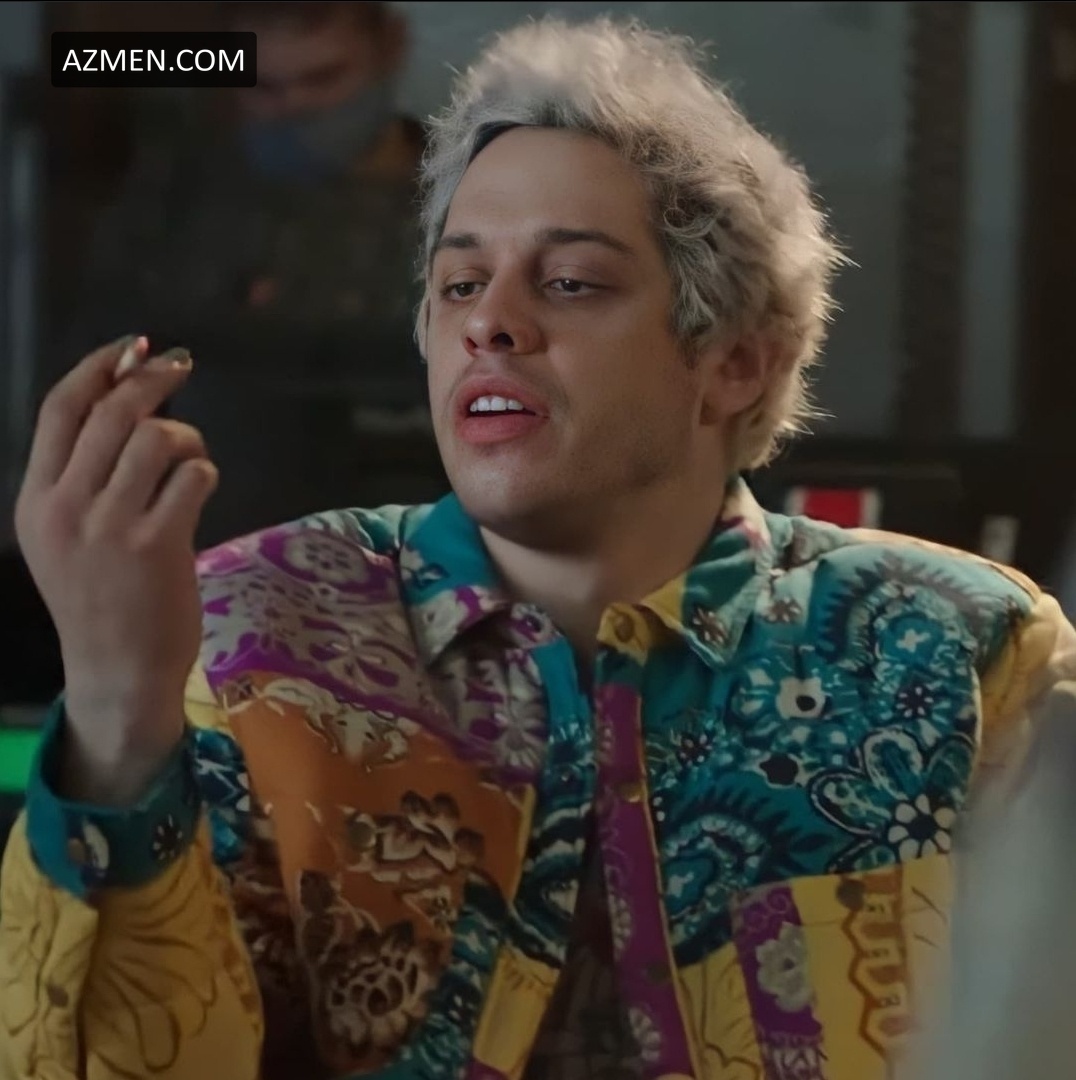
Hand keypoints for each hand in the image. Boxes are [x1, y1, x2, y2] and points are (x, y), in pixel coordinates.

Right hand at [14, 336, 217, 800]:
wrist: (117, 669)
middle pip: (112, 412)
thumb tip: (127, 403)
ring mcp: (110, 527)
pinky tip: (199, 488)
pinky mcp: (157, 545)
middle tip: (181, 365)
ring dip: (184, 435)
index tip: (132, 346)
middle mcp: (66, 507)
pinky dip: (203, 471)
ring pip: (154, 437)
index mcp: (36, 499)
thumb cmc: (98, 598)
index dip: (98, 366)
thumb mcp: (62, 537)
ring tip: (190, 458)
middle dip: (153, 379)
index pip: (60, 409)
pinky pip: (192, 476)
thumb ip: (80, 478)